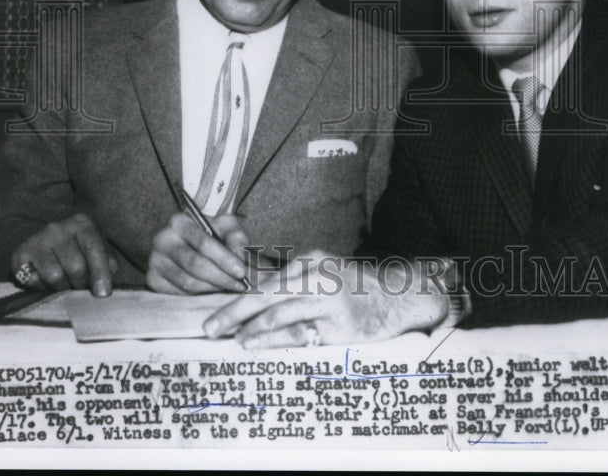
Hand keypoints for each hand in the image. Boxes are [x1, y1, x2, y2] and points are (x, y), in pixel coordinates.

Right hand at [11, 212, 116, 296]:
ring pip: (55, 276)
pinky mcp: (19, 255)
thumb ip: (107, 263)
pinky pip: (34, 282)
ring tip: (65, 282)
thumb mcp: (96, 249)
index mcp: (81, 223)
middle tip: (81, 284)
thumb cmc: (77, 248)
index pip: (94, 248)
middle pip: (76, 266)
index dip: (100, 273)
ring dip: (63, 287)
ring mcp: (37, 240)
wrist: (42, 242)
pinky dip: (43, 287)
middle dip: (81, 283)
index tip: (103, 294)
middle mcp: (58, 228)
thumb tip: (104, 284)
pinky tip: (46, 280)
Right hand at [146, 212, 249, 293]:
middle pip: (195, 265)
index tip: (242, 272)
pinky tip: (212, 291)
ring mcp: (155, 261)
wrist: (184, 245)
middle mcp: (162, 239)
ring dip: (212, 288)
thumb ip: (236, 238)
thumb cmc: (210, 235)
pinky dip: (199, 295)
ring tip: (229, 288)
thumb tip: (240, 260)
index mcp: (179, 221)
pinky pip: (179, 294)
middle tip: (240, 286)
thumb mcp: (225, 228)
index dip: (225, 259)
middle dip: (221, 277)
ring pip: (188, 282)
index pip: (204, 243)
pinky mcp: (152, 280)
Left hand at [202, 250, 448, 347]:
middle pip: (267, 293)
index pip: (266, 280)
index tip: (216, 313)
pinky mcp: (340, 326)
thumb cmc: (355, 289)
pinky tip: (259, 345)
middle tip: (210, 327)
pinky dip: (276, 340)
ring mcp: (329, 301)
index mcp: (311, 261)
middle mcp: (318, 276)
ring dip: (252, 327)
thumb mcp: (324, 273)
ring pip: (281, 312)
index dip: (237, 297)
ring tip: (233, 339)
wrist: (398, 299)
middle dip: (234, 311)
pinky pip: (301, 334)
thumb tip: (253, 294)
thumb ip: (293, 281)